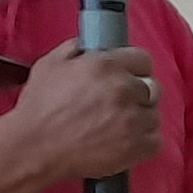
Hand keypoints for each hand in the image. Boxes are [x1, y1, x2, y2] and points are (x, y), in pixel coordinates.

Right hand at [16, 41, 164, 184]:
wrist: (36, 147)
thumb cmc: (39, 107)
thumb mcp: (51, 64)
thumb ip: (76, 48)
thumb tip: (92, 45)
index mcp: (106, 65)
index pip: (143, 59)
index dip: (135, 69)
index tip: (129, 77)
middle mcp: (125, 89)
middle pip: (152, 87)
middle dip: (138, 94)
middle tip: (119, 105)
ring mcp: (134, 119)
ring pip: (154, 114)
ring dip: (141, 119)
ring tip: (118, 126)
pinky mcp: (137, 146)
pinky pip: (156, 140)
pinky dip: (144, 141)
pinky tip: (125, 141)